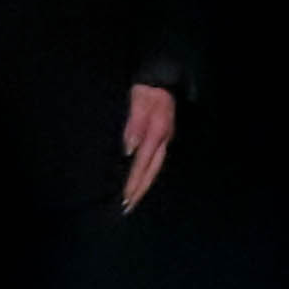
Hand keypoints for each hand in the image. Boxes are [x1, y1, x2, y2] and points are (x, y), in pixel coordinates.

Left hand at [120, 82, 177, 212]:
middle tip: (127, 207)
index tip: (125, 197)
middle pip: (151, 172)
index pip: (143, 163)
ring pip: (154, 169)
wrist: (162, 81)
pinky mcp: (161, 139)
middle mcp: (162, 140)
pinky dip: (145, 174)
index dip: (134, 181)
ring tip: (131, 200)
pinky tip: (138, 180)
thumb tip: (129, 149)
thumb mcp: (138, 102)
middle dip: (139, 190)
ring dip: (143, 185)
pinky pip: (153, 161)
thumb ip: (134, 125)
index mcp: (156, 133)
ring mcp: (163, 141)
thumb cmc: (147, 91)